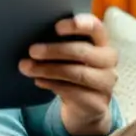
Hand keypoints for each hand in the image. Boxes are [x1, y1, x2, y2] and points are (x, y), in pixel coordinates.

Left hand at [19, 14, 117, 135]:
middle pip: (83, 51)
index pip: (96, 28)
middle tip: (32, 50)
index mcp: (101, 42)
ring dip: (48, 69)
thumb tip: (32, 39)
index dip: (78, 25)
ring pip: (76, 73)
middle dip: (54, 50)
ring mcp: (106, 83)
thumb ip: (60, 44)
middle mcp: (108, 61)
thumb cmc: (74, 72)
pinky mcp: (97, 102)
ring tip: (27, 67)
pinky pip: (73, 91)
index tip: (57, 27)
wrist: (86, 109)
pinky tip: (39, 81)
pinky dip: (52, 84)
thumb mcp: (70, 57)